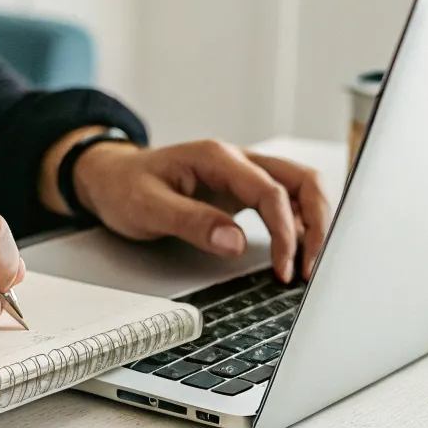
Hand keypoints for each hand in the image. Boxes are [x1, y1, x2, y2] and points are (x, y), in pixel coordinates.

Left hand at [67, 139, 329, 281]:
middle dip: (318, 223)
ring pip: (300, 188)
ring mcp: (243, 174)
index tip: (284, 269)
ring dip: (314, 223)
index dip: (285, 232)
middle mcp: (237, 160)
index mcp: (217, 158)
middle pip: (301, 180)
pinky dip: (299, 225)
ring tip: (311, 264)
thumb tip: (235, 242)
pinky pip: (285, 201)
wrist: (109, 178)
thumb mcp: (148, 208)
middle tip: (314, 267)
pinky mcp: (243, 191)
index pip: (271, 191)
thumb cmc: (124, 188)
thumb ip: (192, 222)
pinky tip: (298, 251)